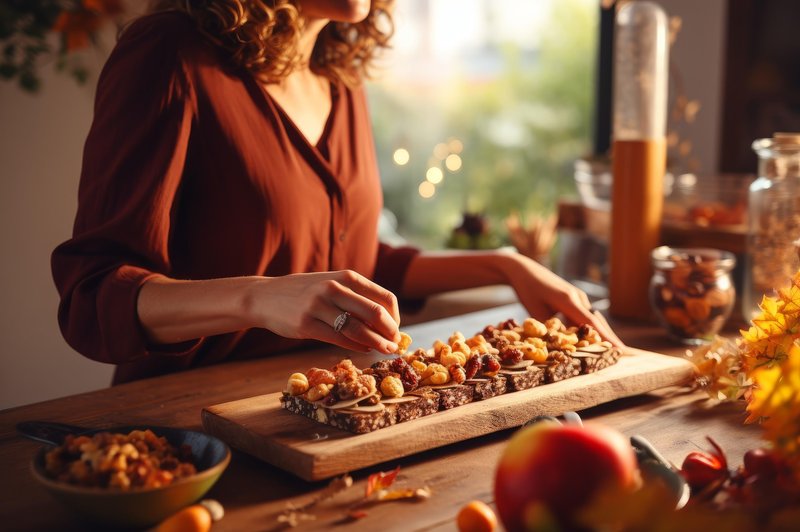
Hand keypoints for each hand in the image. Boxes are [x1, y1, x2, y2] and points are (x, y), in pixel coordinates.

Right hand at [247, 270, 401, 353]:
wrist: (265, 296)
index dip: (395, 317)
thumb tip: (387, 321)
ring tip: (384, 350)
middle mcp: (334, 288)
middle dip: (390, 332)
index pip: (384, 298)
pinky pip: (339, 339)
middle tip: (394, 344)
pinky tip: (363, 350)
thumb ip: (356, 297)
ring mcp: (319, 306)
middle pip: (375, 313)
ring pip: (358, 329)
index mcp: (346, 277)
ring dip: (376, 343)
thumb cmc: (305, 292)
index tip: (395, 329)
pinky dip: (356, 347)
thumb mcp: (332, 283)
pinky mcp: (306, 325)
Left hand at [501, 254, 623, 346]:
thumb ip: (548, 327)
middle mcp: (577, 297)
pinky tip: (592, 340)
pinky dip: (589, 327)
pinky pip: (584, 315)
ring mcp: (577, 297)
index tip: (619, 349)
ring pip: (592, 319)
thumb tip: (558, 345)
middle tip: (624, 353)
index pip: (590, 322)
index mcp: (568, 299)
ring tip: (612, 350)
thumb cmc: (527, 289)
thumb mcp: (534, 311)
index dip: (605, 337)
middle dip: (610, 337)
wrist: (524, 269)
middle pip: (597, 321)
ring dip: (601, 333)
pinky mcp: (574, 298)